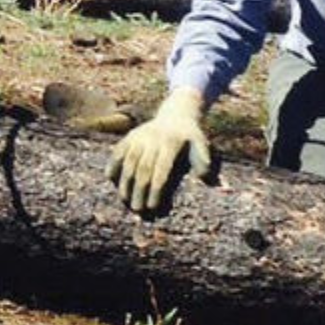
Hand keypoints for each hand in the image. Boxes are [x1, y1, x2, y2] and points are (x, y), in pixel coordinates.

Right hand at [108, 88, 213, 212]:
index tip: (153, 207)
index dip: (155, 190)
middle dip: (139, 191)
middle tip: (138, 210)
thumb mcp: (202, 145)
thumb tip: (213, 184)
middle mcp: (152, 139)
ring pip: (128, 161)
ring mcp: (139, 136)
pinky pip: (118, 151)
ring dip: (125, 182)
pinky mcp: (130, 136)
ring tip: (125, 201)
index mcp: (171, 143)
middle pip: (143, 169)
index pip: (160, 170)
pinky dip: (113, 164)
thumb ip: (204, 163)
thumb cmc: (191, 136)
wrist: (177, 114)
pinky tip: (111, 180)